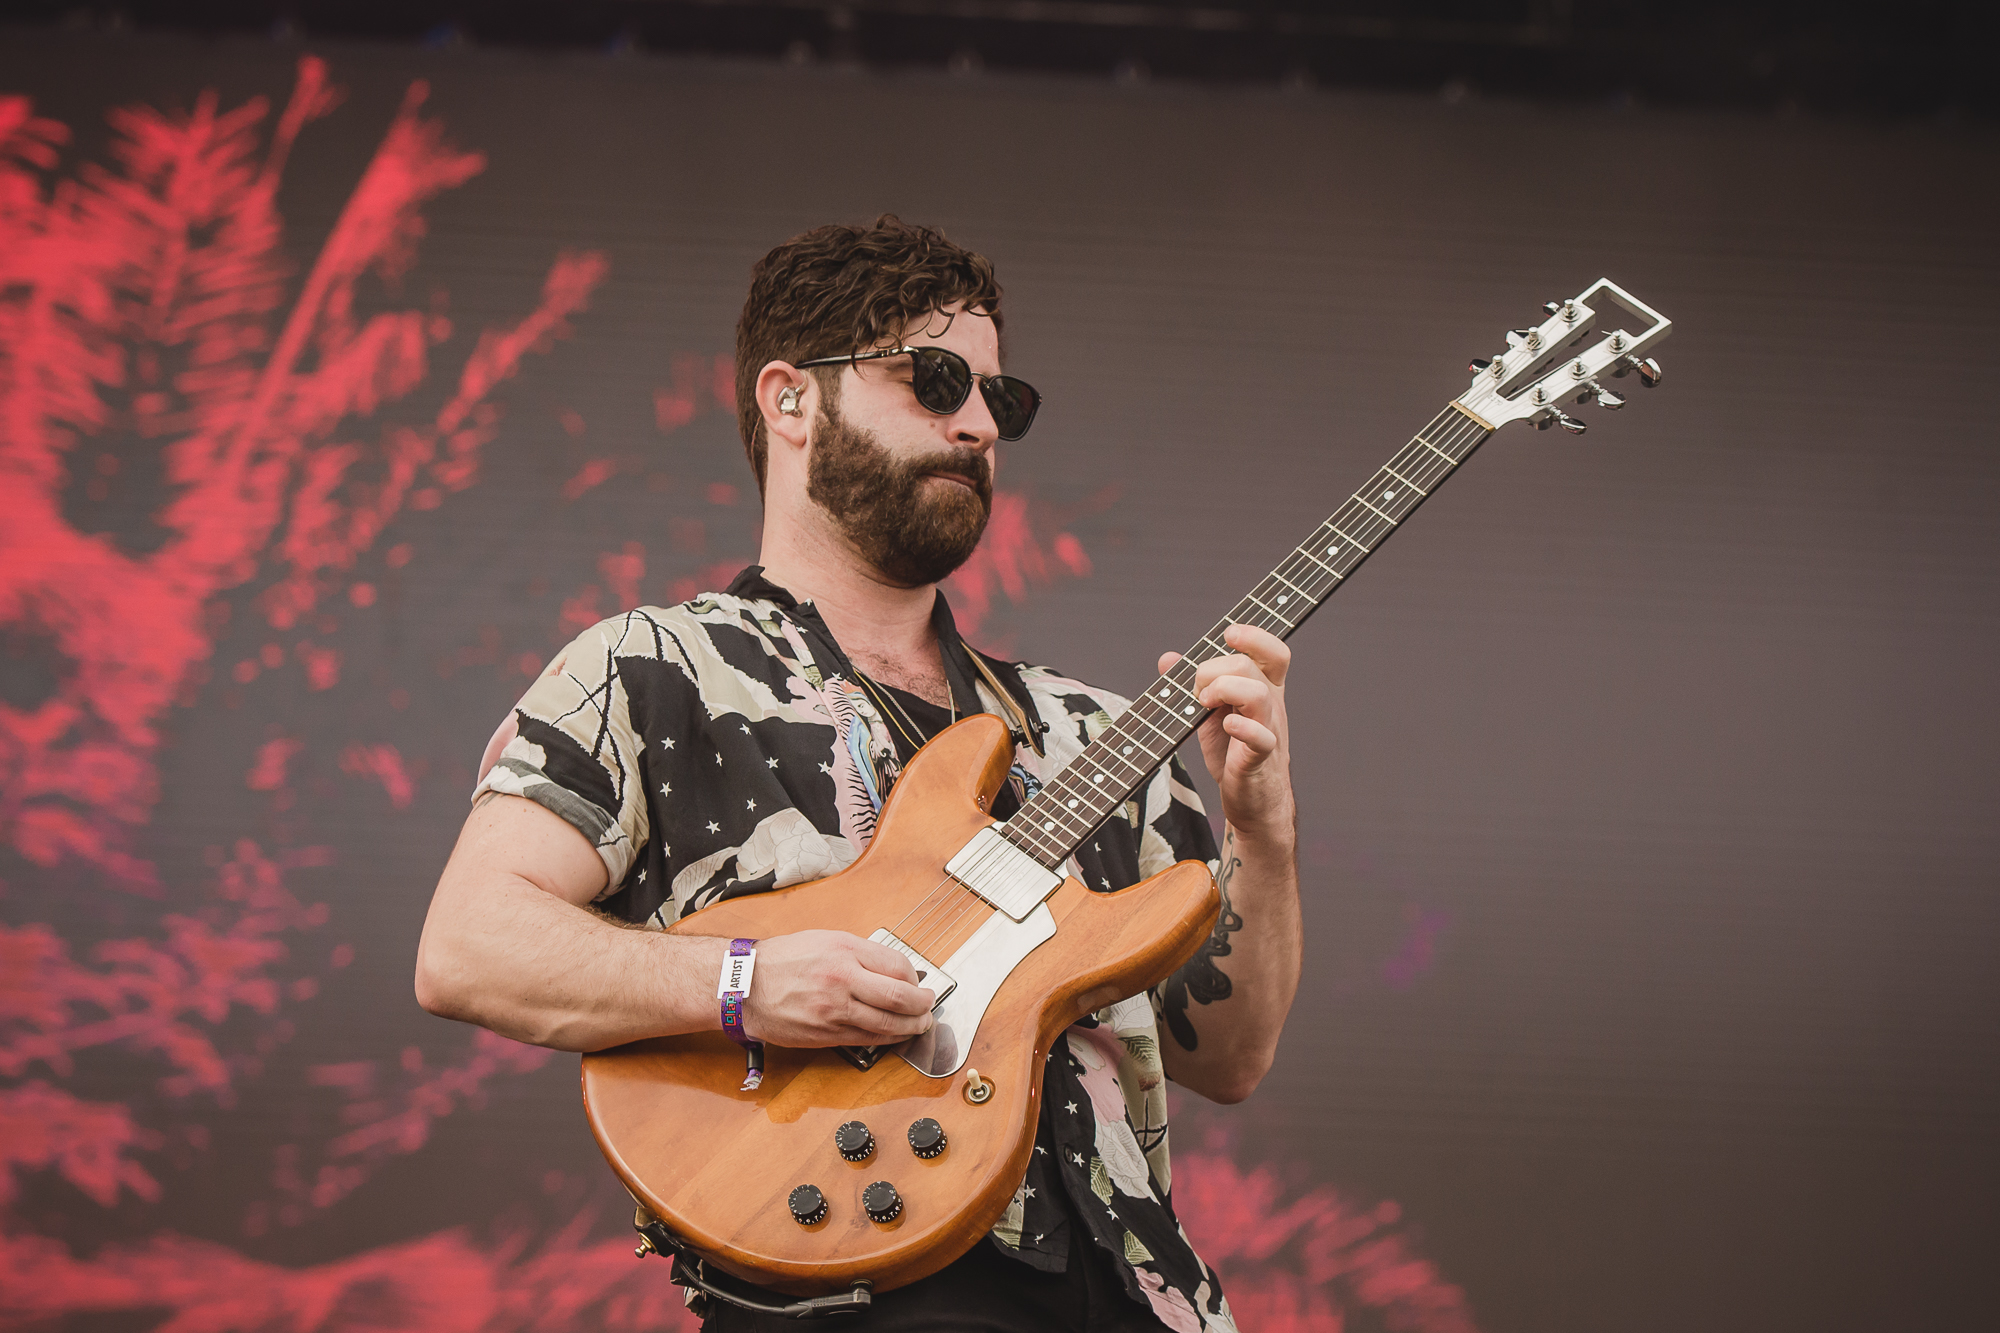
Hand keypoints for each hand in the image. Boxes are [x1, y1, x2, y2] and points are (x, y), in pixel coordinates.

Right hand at [739, 930, 937, 1047]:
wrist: (746, 986)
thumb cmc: (783, 960)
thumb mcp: (826, 940)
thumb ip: (861, 953)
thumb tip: (893, 969)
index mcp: (845, 952)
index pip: (899, 967)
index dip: (916, 979)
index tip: (918, 984)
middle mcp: (843, 981)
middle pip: (900, 998)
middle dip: (922, 1006)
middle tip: (929, 1006)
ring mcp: (834, 1011)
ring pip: (887, 1025)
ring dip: (911, 1027)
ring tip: (920, 1024)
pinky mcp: (826, 1035)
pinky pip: (866, 1040)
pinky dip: (887, 1039)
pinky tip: (895, 1035)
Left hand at [1158, 624, 1294, 843]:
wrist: (1253, 801)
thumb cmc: (1233, 753)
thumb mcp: (1210, 714)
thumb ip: (1193, 685)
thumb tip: (1167, 657)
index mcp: (1263, 690)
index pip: (1274, 652)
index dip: (1255, 636)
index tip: (1228, 634)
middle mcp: (1271, 706)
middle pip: (1250, 666)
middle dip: (1214, 669)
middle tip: (1197, 691)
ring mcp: (1268, 731)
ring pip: (1259, 694)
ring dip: (1224, 690)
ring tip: (1204, 704)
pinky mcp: (1260, 759)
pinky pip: (1261, 737)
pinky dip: (1242, 727)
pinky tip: (1226, 725)